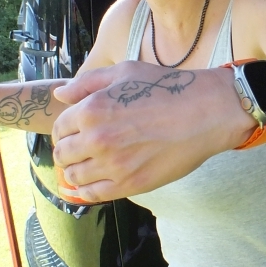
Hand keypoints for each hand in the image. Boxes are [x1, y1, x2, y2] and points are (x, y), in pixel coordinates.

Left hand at [51, 62, 253, 201]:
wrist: (205, 112)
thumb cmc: (167, 88)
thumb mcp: (125, 72)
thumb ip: (88, 83)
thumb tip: (60, 94)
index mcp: (92, 109)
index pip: (59, 128)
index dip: (65, 130)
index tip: (76, 132)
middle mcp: (97, 138)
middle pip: (63, 154)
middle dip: (68, 150)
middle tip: (81, 149)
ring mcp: (113, 165)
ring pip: (74, 176)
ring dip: (77, 170)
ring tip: (90, 165)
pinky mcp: (130, 184)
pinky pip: (93, 194)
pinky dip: (87, 190)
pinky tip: (94, 182)